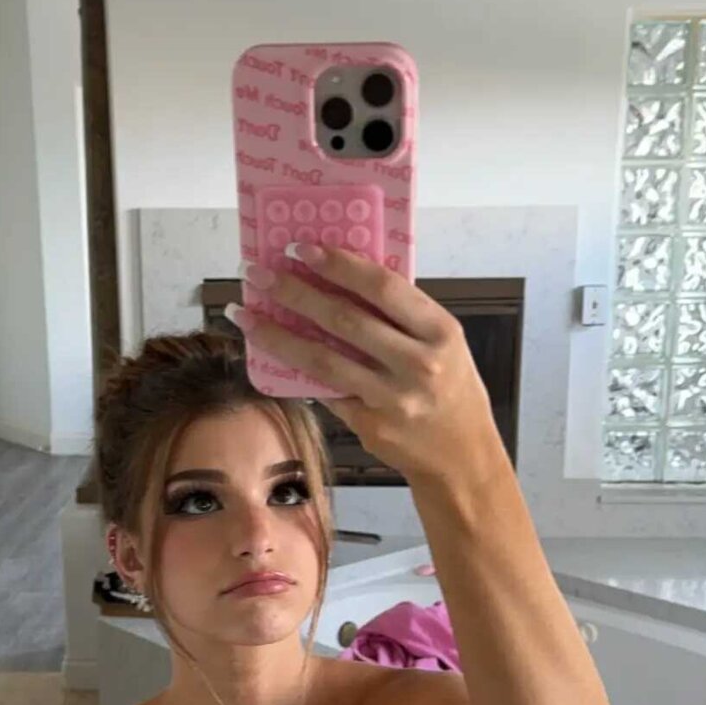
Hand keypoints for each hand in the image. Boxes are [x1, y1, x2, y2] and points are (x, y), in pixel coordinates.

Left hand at [229, 243, 501, 483]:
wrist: (462, 455)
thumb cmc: (450, 388)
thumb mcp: (442, 343)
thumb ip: (402, 316)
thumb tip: (339, 277)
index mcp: (439, 331)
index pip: (382, 287)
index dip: (338, 265)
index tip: (300, 248)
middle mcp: (417, 364)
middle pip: (344, 320)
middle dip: (293, 292)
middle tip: (256, 274)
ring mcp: (391, 399)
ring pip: (322, 360)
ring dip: (276, 334)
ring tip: (243, 314)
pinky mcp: (370, 426)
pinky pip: (325, 390)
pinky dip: (294, 370)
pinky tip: (269, 351)